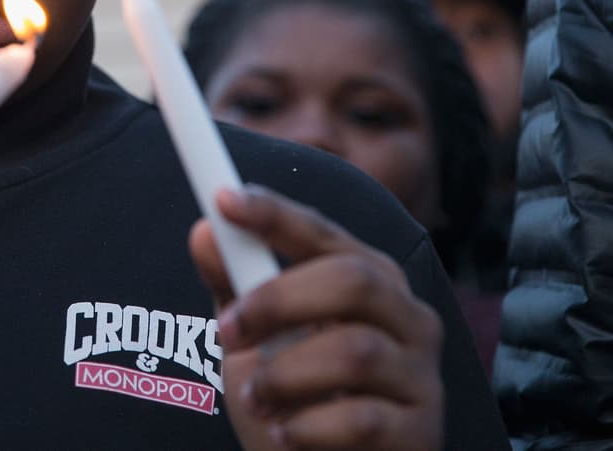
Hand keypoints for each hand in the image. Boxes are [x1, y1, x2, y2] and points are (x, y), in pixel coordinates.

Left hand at [188, 185, 443, 450]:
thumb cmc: (291, 396)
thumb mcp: (252, 340)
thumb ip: (232, 287)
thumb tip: (205, 232)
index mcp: (368, 279)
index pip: (324, 233)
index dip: (276, 214)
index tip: (223, 200)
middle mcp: (407, 317)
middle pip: (354, 280)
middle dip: (278, 299)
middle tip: (227, 329)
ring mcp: (421, 375)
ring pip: (356, 351)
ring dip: (285, 374)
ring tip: (254, 396)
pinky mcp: (422, 432)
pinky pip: (363, 419)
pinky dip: (308, 425)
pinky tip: (284, 433)